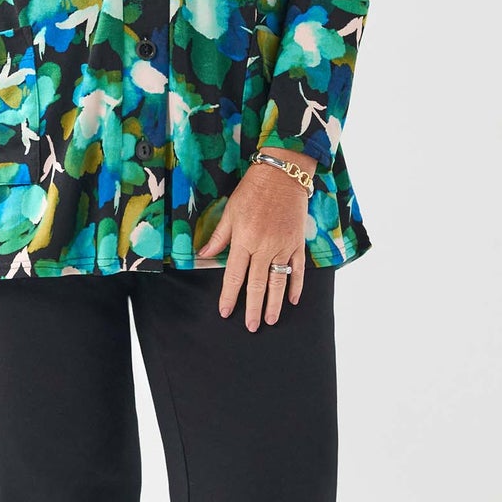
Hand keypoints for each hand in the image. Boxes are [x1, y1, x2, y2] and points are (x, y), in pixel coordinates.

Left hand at [194, 152, 317, 329]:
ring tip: (271, 320)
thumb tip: (203, 254)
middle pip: (257, 284)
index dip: (229, 296)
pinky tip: (292, 300)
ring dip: (274, 303)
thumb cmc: (252, 190)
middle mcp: (264, 247)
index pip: (234, 276)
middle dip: (253, 308)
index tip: (226, 312)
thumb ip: (219, 237)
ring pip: (278, 281)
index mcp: (244, 240)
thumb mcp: (230, 211)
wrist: (282, 174)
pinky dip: (295, 285)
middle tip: (251, 326)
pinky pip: (297, 269)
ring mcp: (283, 246)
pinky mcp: (297, 243)